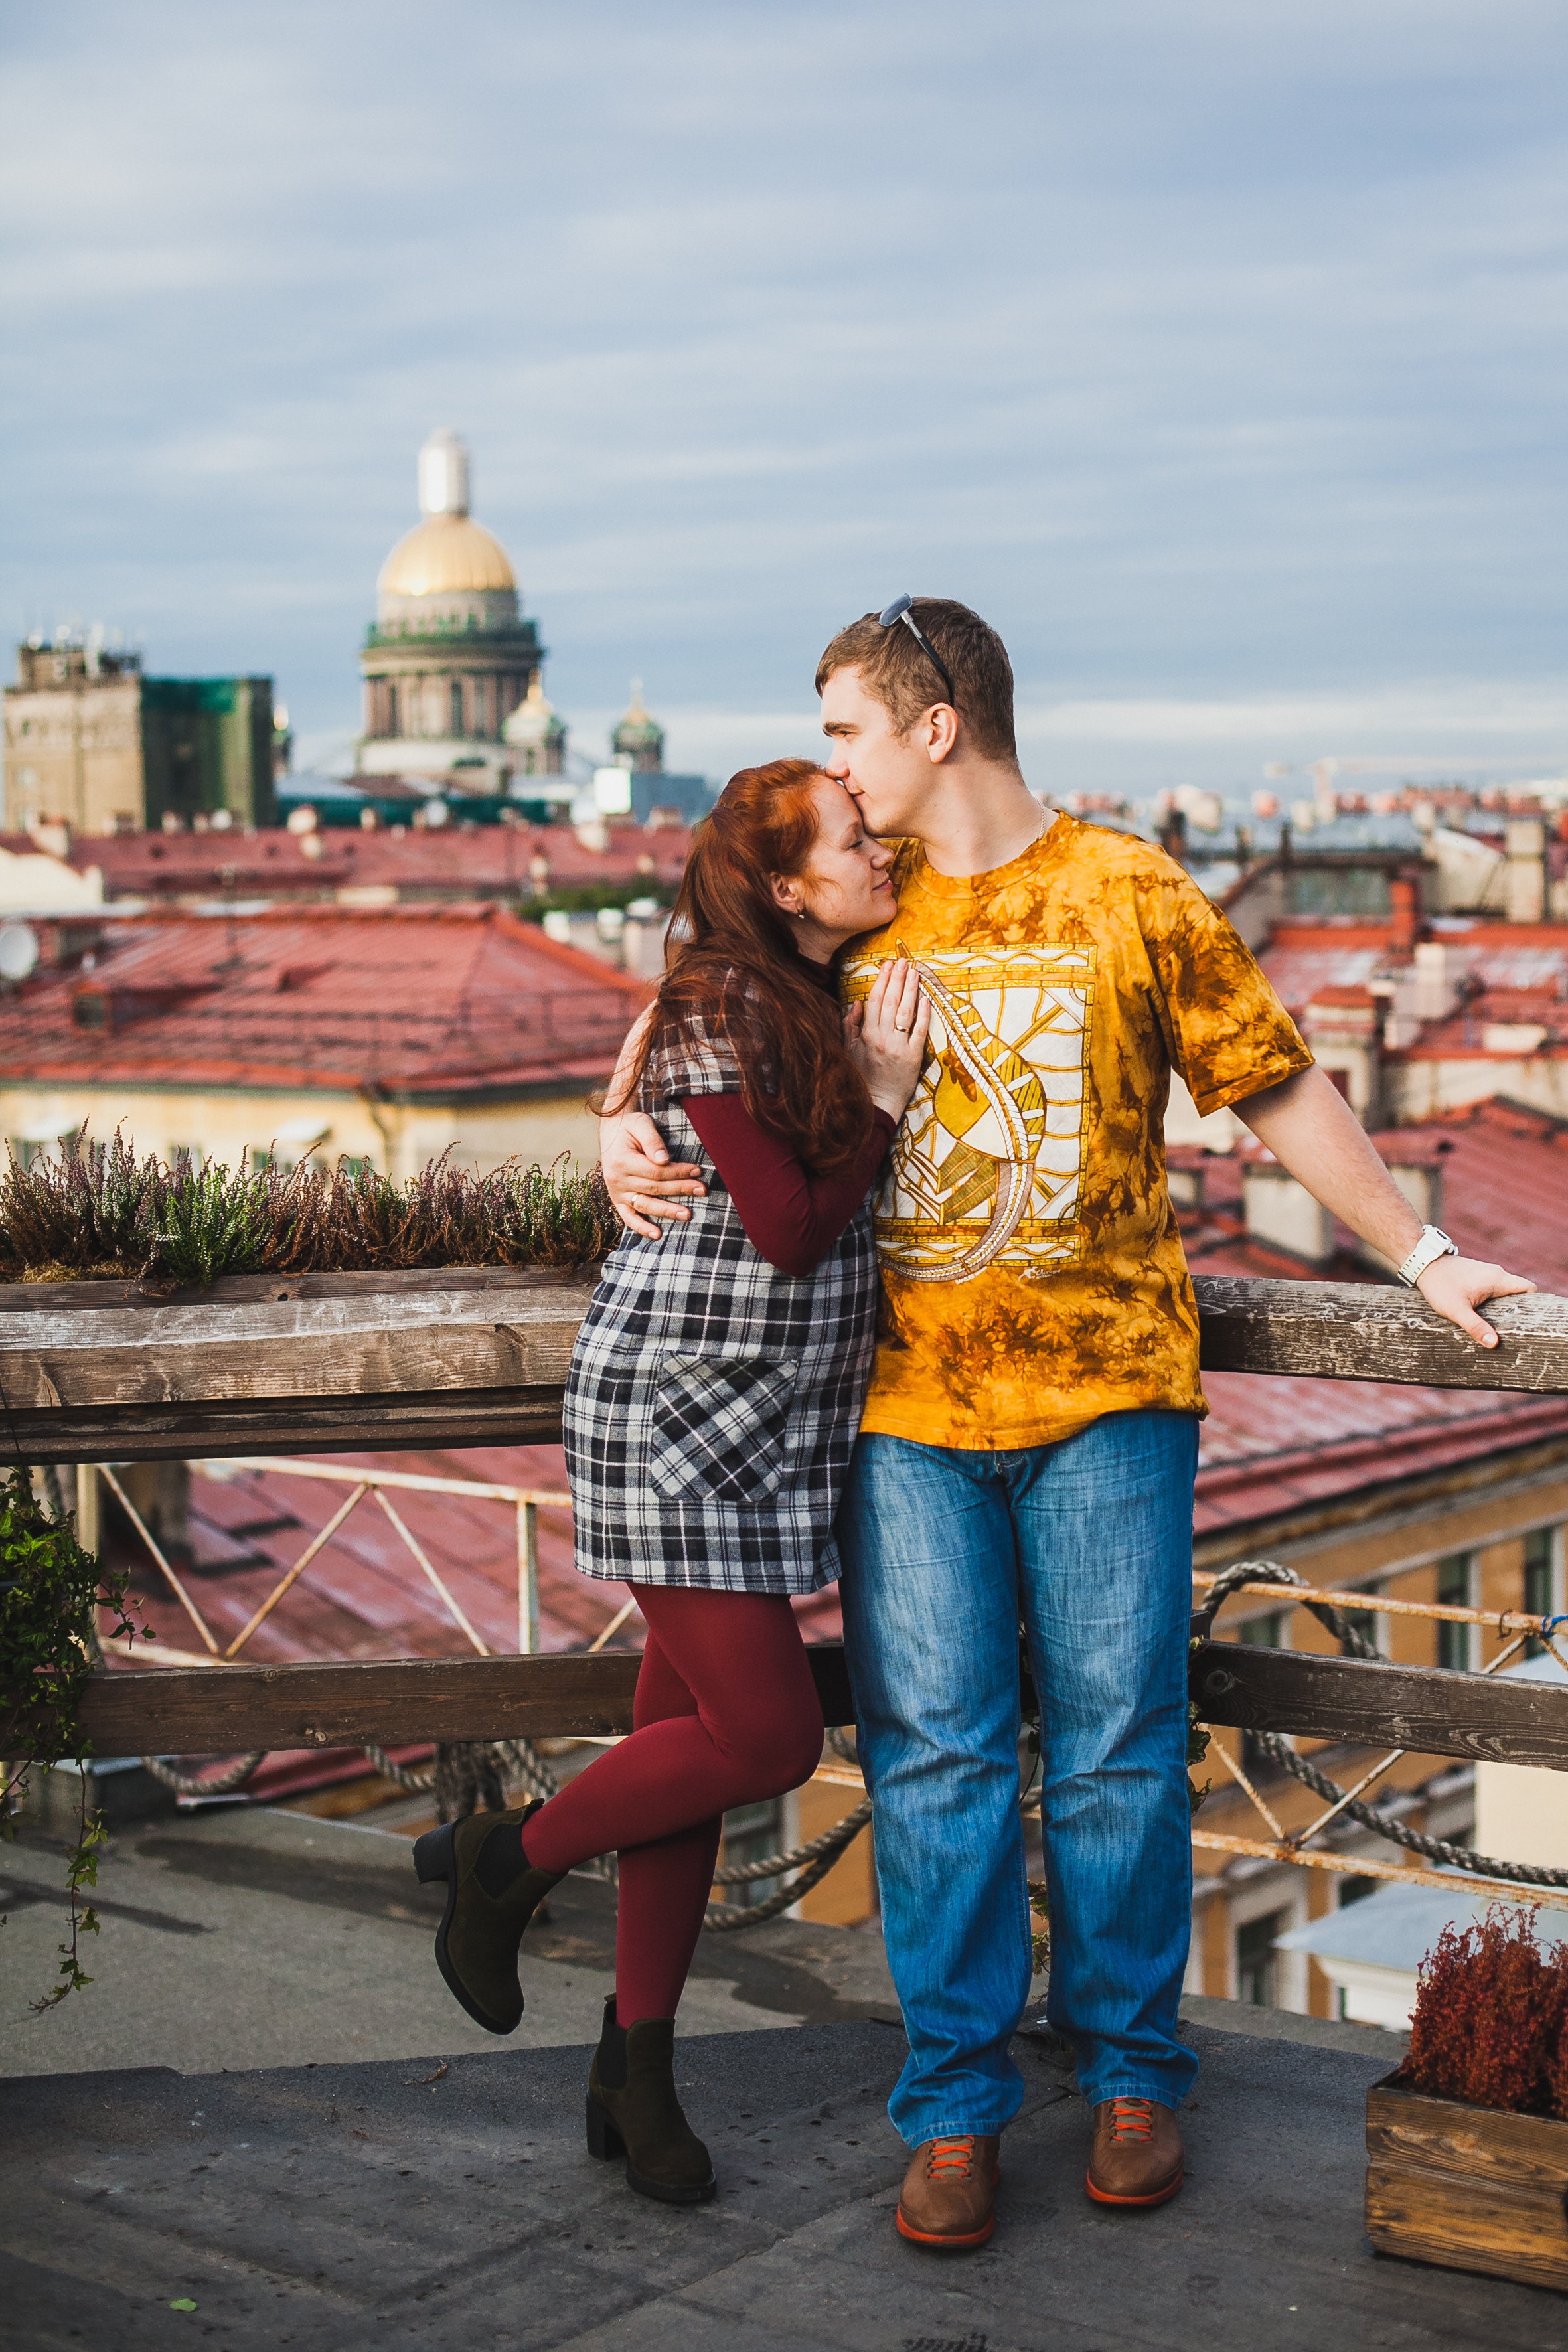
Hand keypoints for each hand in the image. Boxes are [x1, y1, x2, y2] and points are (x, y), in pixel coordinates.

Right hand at [600, 1107, 705, 1239]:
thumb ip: (652, 1140)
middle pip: (654, 1188)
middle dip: (680, 1189)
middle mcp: (617, 1179)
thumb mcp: (641, 1124)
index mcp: (622, 1161)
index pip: (656, 1172)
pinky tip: (657, 1234)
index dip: (678, 1172)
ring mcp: (616, 1192)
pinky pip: (628, 1217)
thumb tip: (664, 1160)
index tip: (698, 1171)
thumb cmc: (630, 1126)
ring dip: (666, 1211)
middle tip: (702, 1190)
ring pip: (645, 1205)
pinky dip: (641, 1227)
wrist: (612, 1129)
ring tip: (687, 1215)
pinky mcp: (617, 1199)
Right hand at [842, 955, 930, 1120]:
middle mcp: (881, 1038)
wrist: (878, 1103)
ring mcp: (898, 1046)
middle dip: (897, 979)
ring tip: (915, 972)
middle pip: (891, 1001)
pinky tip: (926, 998)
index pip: (874, 1000)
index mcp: (865, 1035)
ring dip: (911, 989)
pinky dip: (923, 1013)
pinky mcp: (913, 1056)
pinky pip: (920, 1030)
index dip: (882, 980)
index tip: (887, 964)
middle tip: (903, 961)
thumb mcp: (848, 1051)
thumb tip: (856, 1003)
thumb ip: (849, 1026)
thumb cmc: (863, 1076)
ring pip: (905, 1011)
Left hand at [1415, 1253, 1535, 1348]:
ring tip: (1494, 1324)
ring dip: (1502, 1306)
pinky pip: (1493, 1289)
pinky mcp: (1478, 1276)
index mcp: (1498, 1279)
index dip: (1531, 1304)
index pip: (1529, 1288)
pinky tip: (1482, 1314)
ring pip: (1504, 1291)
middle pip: (1518, 1292)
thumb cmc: (1439, 1285)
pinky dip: (1492, 1301)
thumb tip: (1494, 1343)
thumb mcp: (1456, 1310)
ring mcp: (1487, 1273)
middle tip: (1508, 1328)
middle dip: (1515, 1309)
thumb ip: (1475, 1327)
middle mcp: (1497, 1273)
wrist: (1424, 1264)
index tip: (1523, 1320)